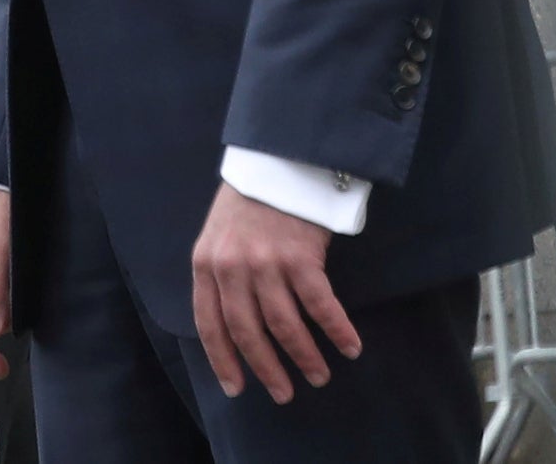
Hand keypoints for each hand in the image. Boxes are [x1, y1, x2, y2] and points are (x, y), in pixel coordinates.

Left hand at [191, 183, 360, 401]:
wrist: (277, 161)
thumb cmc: (248, 203)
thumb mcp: (217, 237)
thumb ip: (220, 276)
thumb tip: (230, 327)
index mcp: (206, 264)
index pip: (209, 323)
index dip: (223, 359)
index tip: (236, 388)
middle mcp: (232, 268)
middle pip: (247, 332)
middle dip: (266, 369)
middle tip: (283, 394)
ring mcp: (266, 263)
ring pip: (285, 326)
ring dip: (305, 357)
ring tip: (318, 377)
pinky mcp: (301, 257)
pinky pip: (321, 306)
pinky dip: (337, 331)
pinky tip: (350, 347)